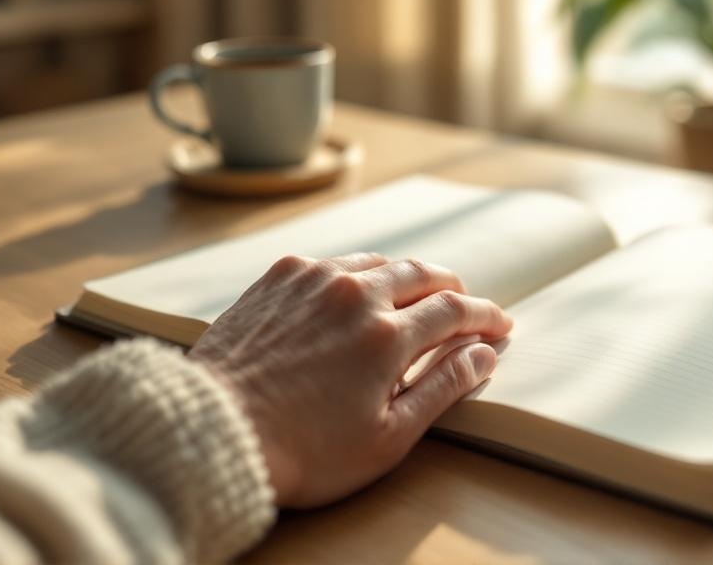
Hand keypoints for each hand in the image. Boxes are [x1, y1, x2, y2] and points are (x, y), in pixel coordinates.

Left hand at [188, 253, 512, 506]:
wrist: (213, 434)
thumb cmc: (303, 452)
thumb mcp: (388, 437)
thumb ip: (443, 387)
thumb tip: (483, 353)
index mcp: (388, 336)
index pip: (456, 310)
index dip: (486, 316)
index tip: (499, 325)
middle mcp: (355, 295)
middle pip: (423, 273)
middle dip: (454, 289)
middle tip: (465, 307)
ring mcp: (313, 280)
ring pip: (379, 261)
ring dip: (407, 276)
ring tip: (415, 296)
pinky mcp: (279, 277)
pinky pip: (334, 262)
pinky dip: (359, 273)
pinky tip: (357, 291)